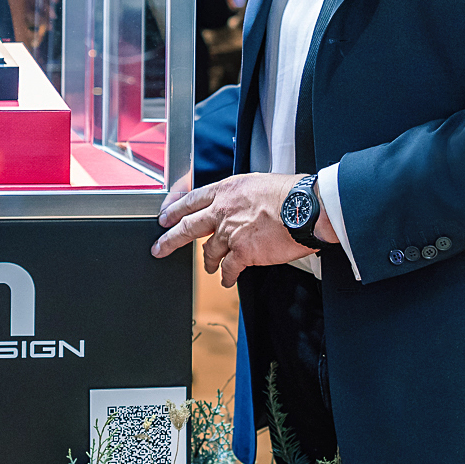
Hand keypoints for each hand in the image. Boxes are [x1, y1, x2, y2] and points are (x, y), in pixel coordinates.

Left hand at [152, 172, 338, 286]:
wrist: (306, 208)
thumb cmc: (290, 194)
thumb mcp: (256, 183)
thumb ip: (239, 196)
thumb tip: (236, 205)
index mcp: (226, 190)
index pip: (191, 200)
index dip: (175, 210)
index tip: (164, 218)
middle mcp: (222, 210)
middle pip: (187, 226)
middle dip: (169, 239)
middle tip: (159, 248)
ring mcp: (230, 232)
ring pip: (209, 251)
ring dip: (208, 262)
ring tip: (210, 268)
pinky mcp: (242, 251)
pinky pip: (228, 268)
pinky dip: (226, 276)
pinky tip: (227, 280)